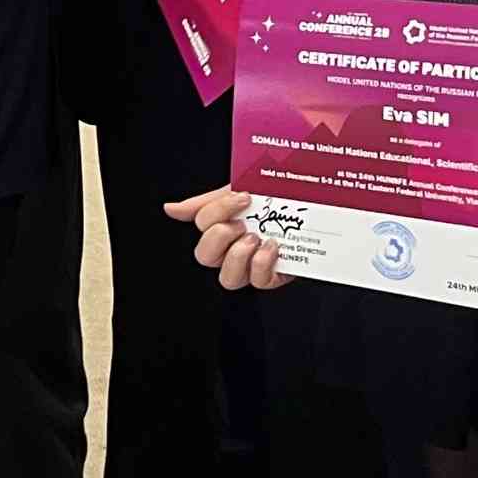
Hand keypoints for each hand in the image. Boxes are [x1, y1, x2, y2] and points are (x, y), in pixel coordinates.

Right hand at [164, 186, 289, 291]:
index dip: (218, 212)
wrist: (309, 205)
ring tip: (256, 238)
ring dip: (239, 255)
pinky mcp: (271, 278)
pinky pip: (258, 282)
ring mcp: (249, 267)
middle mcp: (229, 252)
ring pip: (228, 279)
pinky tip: (273, 247)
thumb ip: (203, 204)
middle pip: (204, 256)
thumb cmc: (271, 201)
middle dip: (221, 236)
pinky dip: (263, 264)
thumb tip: (169, 209)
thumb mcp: (237, 194)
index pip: (202, 226)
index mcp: (219, 229)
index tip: (241, 197)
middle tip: (243, 223)